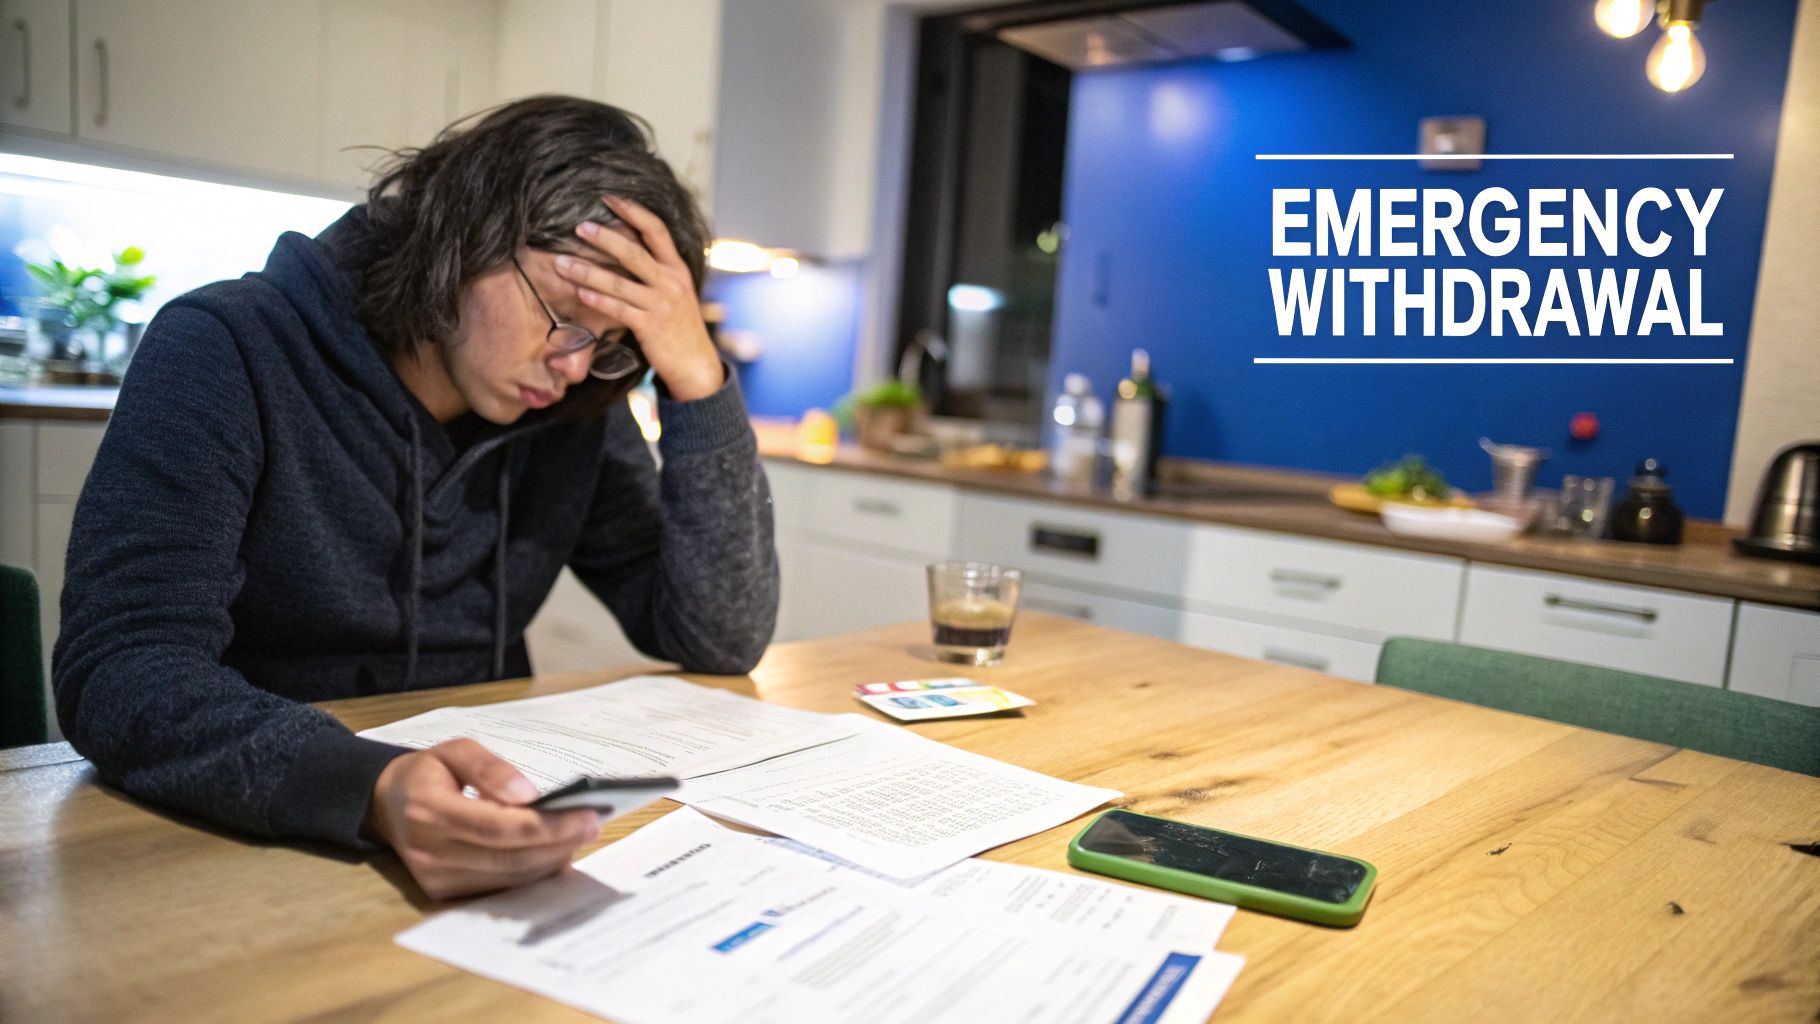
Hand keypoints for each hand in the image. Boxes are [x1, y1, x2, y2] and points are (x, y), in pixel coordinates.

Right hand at [365, 738, 600, 900]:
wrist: (385, 804)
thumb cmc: (427, 773)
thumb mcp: (455, 751)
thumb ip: (491, 768)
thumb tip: (530, 795)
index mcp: (429, 811)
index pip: (499, 826)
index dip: (548, 825)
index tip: (589, 815)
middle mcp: (430, 852)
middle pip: (509, 858)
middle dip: (559, 844)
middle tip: (594, 826)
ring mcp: (435, 878)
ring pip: (508, 878)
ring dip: (551, 860)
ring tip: (581, 837)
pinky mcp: (443, 893)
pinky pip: (498, 887)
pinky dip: (532, 873)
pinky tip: (556, 854)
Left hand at [556, 195, 723, 401]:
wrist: (697, 366)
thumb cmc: (680, 329)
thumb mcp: (677, 294)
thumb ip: (657, 274)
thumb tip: (625, 252)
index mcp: (677, 269)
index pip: (657, 230)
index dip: (633, 211)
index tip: (609, 198)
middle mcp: (671, 282)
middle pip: (634, 252)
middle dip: (605, 238)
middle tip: (580, 227)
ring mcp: (661, 304)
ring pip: (619, 282)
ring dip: (587, 271)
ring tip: (562, 263)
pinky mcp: (650, 326)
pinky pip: (618, 309)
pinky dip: (597, 300)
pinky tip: (579, 292)